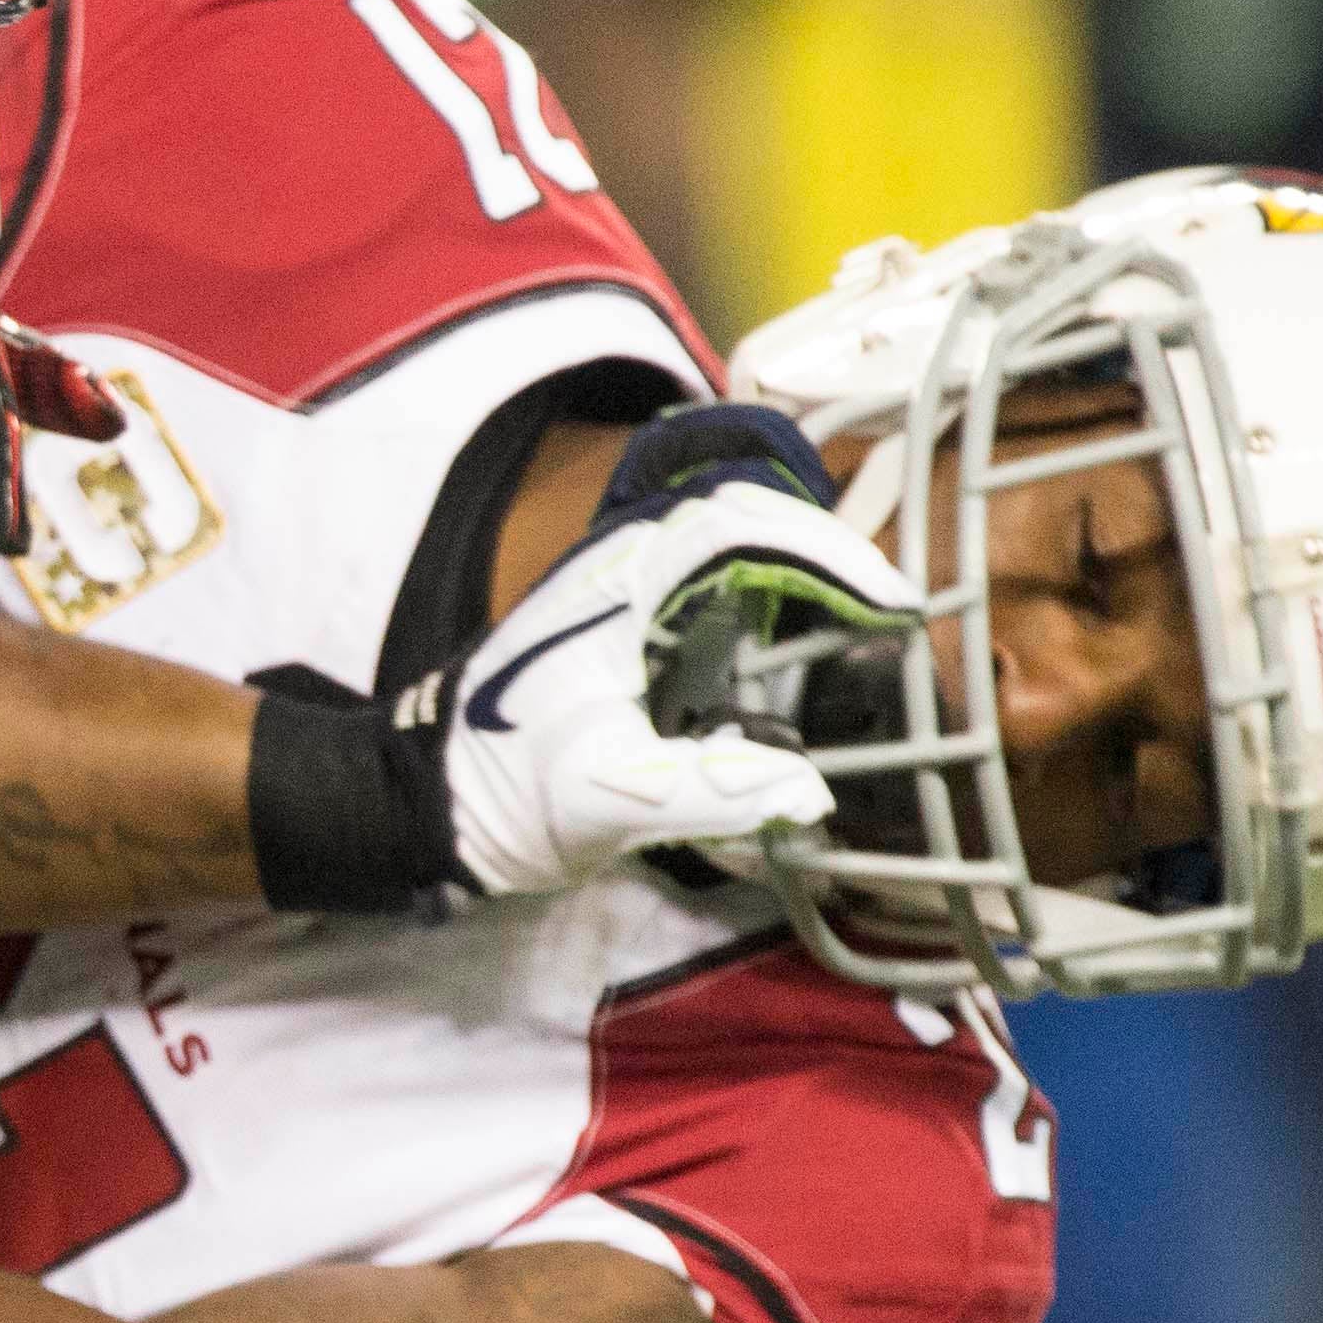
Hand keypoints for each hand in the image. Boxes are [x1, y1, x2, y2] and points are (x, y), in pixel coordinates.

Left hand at [425, 410, 913, 898]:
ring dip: (804, 570)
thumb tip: (810, 790)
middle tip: (892, 614)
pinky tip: (813, 646)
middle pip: (745, 518)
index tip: (891, 606)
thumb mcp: (602, 801)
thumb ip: (704, 793)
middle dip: (828, 552)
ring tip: (869, 624)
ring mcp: (627, 594)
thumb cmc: (504, 794)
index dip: (825, 552)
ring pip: (733, 546)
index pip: (737, 527)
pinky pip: (717, 589)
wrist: (429, 804)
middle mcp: (625, 570)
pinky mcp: (632, 629)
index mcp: (617, 586)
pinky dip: (775, 601)